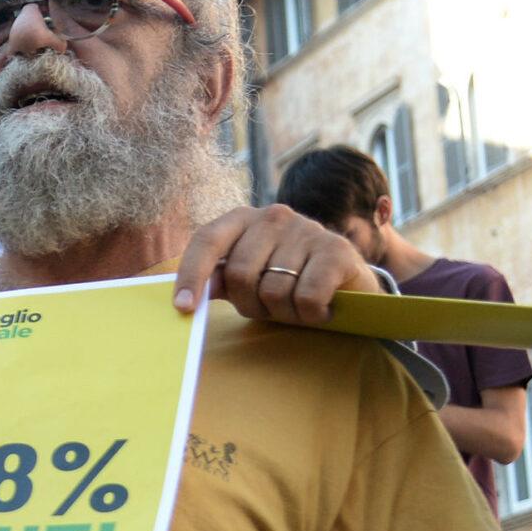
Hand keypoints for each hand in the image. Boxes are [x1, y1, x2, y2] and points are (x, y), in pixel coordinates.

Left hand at [174, 204, 372, 325]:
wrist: (347, 283)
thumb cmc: (286, 280)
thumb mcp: (248, 278)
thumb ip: (218, 280)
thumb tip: (186, 299)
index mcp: (242, 218)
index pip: (206, 241)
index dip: (191, 275)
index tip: (184, 308)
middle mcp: (273, 216)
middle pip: (240, 274)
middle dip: (250, 304)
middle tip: (269, 309)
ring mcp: (307, 229)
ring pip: (274, 290)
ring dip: (284, 313)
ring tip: (297, 307)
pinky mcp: (337, 249)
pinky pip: (306, 297)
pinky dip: (310, 314)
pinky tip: (320, 310)